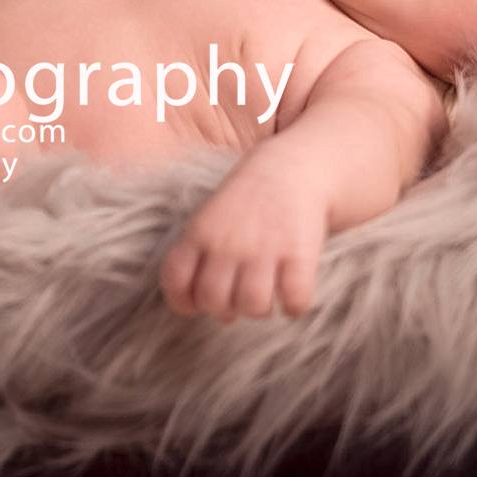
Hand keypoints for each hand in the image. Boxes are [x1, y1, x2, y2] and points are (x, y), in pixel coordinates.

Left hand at [160, 162, 327, 319]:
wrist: (292, 167)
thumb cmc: (246, 203)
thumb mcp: (209, 218)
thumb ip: (195, 256)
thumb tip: (193, 305)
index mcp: (200, 232)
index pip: (175, 281)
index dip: (184, 302)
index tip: (198, 303)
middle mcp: (228, 242)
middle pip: (214, 301)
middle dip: (225, 309)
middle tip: (238, 296)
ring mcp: (264, 248)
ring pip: (253, 307)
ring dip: (260, 309)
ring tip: (267, 293)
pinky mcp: (300, 253)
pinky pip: (294, 302)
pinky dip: (294, 304)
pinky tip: (292, 289)